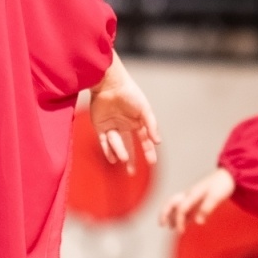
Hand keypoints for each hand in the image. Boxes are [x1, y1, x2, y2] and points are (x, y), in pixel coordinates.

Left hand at [89, 54, 159, 172]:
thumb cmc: (129, 94)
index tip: (152, 162)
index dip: (148, 151)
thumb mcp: (144, 109)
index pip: (144, 140)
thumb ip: (151, 125)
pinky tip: (112, 158)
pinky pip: (103, 141)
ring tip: (122, 160)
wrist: (109, 83)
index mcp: (137, 121)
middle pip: (128, 146)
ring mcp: (111, 126)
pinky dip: (107, 150)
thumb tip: (158, 142)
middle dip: (130, 160)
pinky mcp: (99, 126)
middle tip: (131, 173)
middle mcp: (124, 125)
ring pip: (116, 144)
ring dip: (120, 152)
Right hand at [158, 167, 235, 233]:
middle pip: (171, 203)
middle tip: (161, 225)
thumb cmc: (223, 185)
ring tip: (169, 226)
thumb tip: (198, 222)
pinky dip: (181, 215)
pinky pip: (185, 207)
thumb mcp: (216, 196)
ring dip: (171, 214)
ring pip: (176, 205)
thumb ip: (207, 208)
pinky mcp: (197, 198)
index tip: (181, 231)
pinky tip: (184, 222)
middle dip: (164, 213)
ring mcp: (192, 196)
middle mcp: (189, 194)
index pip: (181, 209)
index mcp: (193, 194)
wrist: (229, 175)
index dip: (179, 220)